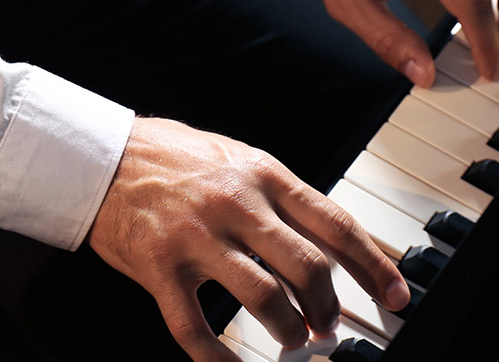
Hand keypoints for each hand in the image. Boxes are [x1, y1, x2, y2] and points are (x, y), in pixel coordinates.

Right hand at [87, 118, 409, 360]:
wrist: (103, 156)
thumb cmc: (173, 157)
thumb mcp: (239, 159)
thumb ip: (281, 197)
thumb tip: (330, 241)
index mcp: (264, 175)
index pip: (336, 226)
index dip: (374, 267)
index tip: (394, 294)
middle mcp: (237, 204)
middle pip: (308, 268)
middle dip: (328, 309)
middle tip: (328, 325)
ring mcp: (197, 237)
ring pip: (263, 299)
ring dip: (288, 331)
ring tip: (292, 340)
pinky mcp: (160, 267)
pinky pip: (195, 327)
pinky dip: (218, 358)